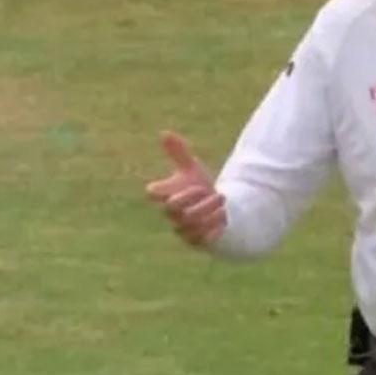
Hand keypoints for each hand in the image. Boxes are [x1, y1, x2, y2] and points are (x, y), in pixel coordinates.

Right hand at [145, 131, 225, 247]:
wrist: (215, 211)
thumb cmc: (199, 187)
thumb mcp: (191, 168)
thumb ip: (178, 152)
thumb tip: (164, 133)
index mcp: (166, 195)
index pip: (152, 193)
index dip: (166, 188)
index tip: (189, 182)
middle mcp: (171, 214)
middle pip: (173, 208)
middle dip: (194, 197)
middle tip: (211, 190)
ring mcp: (182, 228)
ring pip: (190, 223)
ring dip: (209, 211)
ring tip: (223, 202)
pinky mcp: (196, 241)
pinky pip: (201, 239)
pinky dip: (214, 228)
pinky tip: (224, 219)